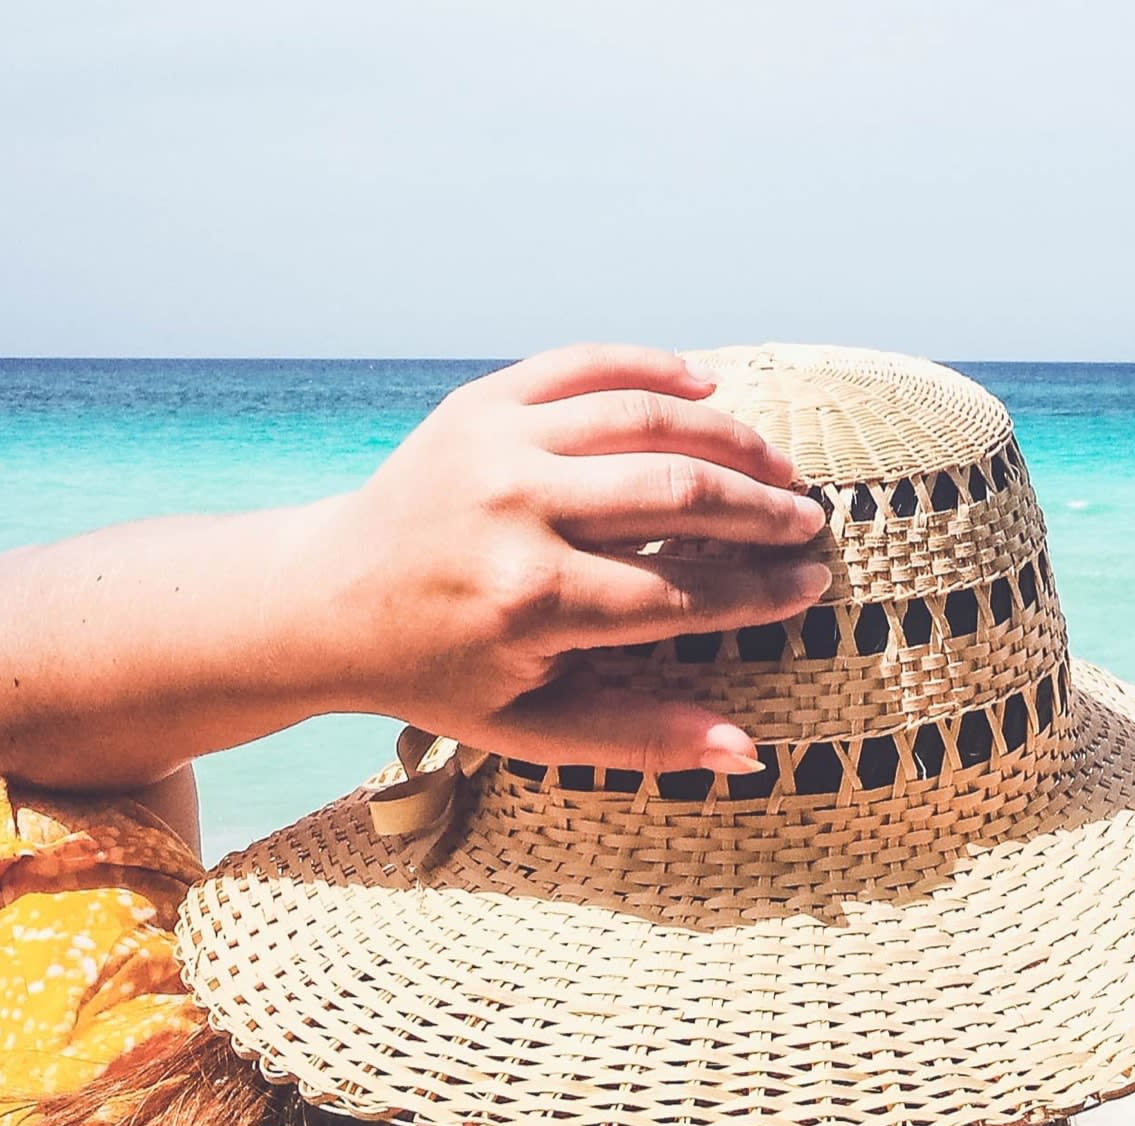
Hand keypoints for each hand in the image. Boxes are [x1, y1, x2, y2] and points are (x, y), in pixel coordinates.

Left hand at [312, 344, 828, 772]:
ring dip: (728, 439)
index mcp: (532, 601)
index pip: (683, 591)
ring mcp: (496, 444)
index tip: (809, 586)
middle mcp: (517, 511)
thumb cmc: (437, 673)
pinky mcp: (480, 401)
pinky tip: (708, 389)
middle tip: (807, 524)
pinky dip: (654, 369)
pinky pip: (586, 365)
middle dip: (761, 513)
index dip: (759, 592)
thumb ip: (639, 737)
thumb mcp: (529, 727)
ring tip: (775, 466)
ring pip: (647, 419)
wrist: (325, 600)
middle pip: (679, 494)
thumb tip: (748, 752)